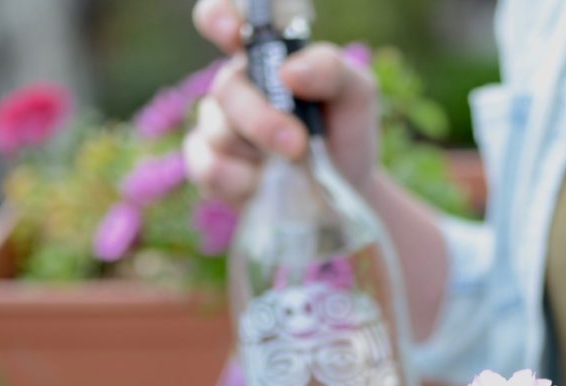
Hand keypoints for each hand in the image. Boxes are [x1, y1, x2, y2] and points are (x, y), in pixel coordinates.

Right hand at [185, 0, 379, 203]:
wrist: (345, 188)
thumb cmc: (345, 129)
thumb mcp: (356, 93)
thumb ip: (331, 69)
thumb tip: (289, 72)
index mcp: (265, 56)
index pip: (223, 17)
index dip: (220, 16)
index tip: (232, 32)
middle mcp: (236, 86)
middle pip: (226, 87)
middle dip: (260, 119)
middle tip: (297, 143)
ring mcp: (219, 126)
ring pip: (217, 131)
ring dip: (260, 153)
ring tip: (293, 164)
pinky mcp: (211, 166)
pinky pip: (208, 168)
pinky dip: (241, 181)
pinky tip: (264, 184)